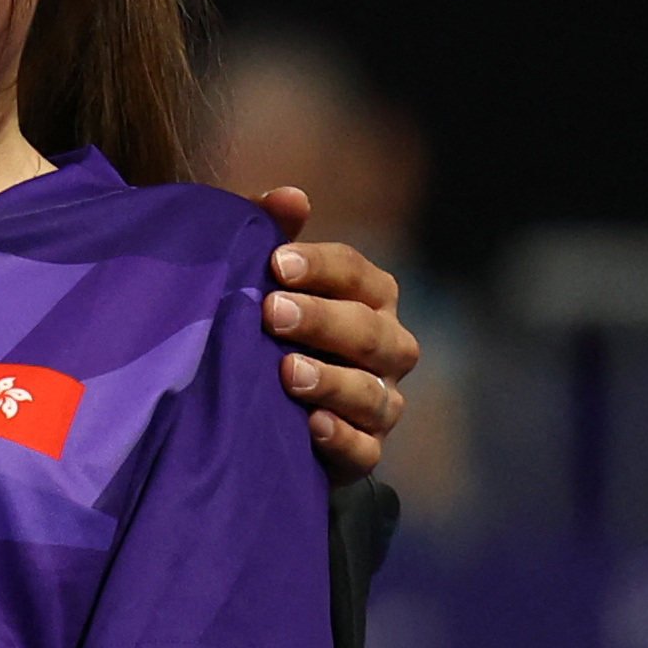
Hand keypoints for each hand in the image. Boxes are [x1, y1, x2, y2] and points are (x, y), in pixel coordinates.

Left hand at [255, 187, 421, 480]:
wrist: (262, 409)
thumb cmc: (264, 325)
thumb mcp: (262, 278)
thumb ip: (271, 233)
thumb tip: (289, 196)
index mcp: (366, 297)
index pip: (356, 273)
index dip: (321, 266)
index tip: (276, 262)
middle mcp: (385, 347)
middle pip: (371, 332)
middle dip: (324, 320)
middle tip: (271, 313)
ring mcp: (378, 402)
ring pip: (374, 393)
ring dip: (332, 381)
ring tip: (287, 372)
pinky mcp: (362, 451)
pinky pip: (365, 449)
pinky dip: (342, 438)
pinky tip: (311, 425)